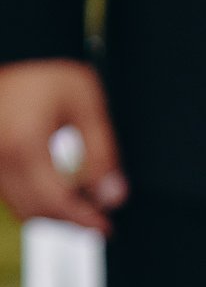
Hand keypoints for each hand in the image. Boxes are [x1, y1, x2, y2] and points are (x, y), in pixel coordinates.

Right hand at [0, 60, 127, 236]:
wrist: (9, 59)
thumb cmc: (43, 75)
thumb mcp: (84, 100)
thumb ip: (102, 149)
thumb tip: (113, 195)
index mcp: (23, 144)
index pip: (56, 202)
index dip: (84, 220)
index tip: (106, 227)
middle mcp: (0, 158)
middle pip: (39, 212)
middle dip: (71, 221)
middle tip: (98, 218)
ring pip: (24, 208)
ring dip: (55, 214)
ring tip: (83, 204)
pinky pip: (13, 196)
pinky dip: (38, 201)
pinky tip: (60, 192)